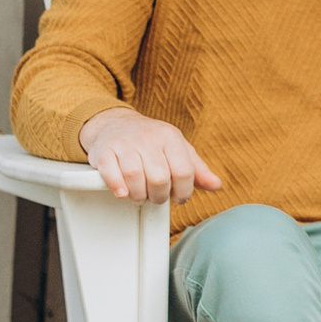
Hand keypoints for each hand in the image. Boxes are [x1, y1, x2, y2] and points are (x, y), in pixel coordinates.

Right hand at [80, 107, 221, 204]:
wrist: (115, 124)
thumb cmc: (151, 141)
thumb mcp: (178, 149)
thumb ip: (197, 169)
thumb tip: (216, 185)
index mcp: (171, 137)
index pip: (184, 172)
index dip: (183, 192)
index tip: (178, 197)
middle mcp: (148, 138)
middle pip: (160, 178)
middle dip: (159, 196)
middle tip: (154, 197)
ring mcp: (125, 143)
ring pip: (135, 176)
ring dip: (138, 195)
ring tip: (139, 195)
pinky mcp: (104, 151)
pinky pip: (110, 172)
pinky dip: (117, 186)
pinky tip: (122, 192)